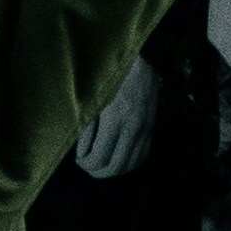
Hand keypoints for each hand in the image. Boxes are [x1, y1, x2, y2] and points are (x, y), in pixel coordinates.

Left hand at [73, 53, 160, 180]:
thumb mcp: (94, 98)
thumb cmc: (112, 75)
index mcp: (116, 119)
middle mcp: (134, 128)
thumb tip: (81, 151)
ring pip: (131, 164)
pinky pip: (142, 155)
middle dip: (98, 171)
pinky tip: (118, 160)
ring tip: (100, 166)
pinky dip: (129, 163)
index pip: (100, 157)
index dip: (86, 163)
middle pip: (116, 166)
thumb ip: (87, 126)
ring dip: (114, 170)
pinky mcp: (151, 127)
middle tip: (87, 166)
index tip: (78, 160)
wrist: (141, 60)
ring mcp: (145, 129)